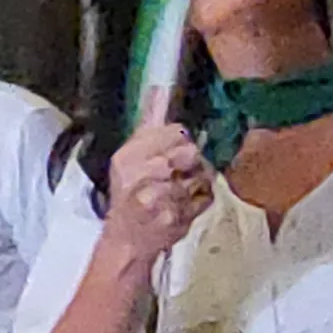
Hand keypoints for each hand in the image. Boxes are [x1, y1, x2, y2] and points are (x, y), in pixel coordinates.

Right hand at [99, 120, 210, 271]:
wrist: (126, 241)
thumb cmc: (128, 196)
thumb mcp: (128, 159)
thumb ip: (148, 127)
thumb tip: (159, 91)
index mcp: (127, 157)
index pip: (174, 132)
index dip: (181, 140)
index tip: (175, 149)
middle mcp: (141, 176)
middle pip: (190, 152)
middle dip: (190, 161)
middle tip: (181, 171)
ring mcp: (160, 199)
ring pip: (201, 174)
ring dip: (197, 180)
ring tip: (181, 189)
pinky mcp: (178, 218)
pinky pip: (206, 197)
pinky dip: (202, 198)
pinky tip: (187, 203)